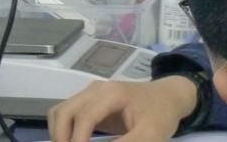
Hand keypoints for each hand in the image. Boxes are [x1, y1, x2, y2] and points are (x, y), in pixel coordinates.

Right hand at [47, 78, 197, 141]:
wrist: (168, 97)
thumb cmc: (160, 115)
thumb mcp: (150, 136)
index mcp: (111, 93)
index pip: (84, 117)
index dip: (77, 140)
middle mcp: (96, 89)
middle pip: (65, 111)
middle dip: (62, 138)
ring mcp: (90, 93)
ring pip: (60, 111)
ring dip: (59, 133)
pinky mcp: (89, 100)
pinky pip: (66, 112)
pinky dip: (63, 129)